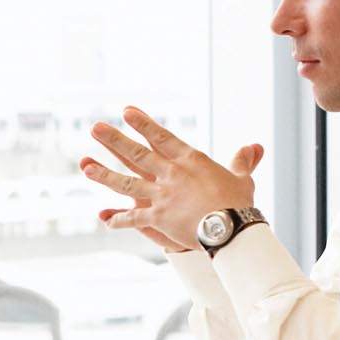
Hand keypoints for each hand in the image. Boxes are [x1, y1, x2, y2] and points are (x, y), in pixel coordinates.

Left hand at [80, 105, 261, 253]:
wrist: (230, 228)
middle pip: (136, 154)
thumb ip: (243, 161)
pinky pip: (133, 218)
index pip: (161, 137)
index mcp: (190, 160)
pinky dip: (119, 219)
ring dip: (104, 174)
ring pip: (126, 183)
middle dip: (113, 140)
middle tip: (95, 128)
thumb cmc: (239, 203)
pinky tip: (105, 218)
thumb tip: (254, 147)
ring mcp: (161, 195)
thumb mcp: (242, 178)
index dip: (143, 123)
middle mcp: (170, 174)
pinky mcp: (157, 217)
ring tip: (85, 165)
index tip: (126, 111)